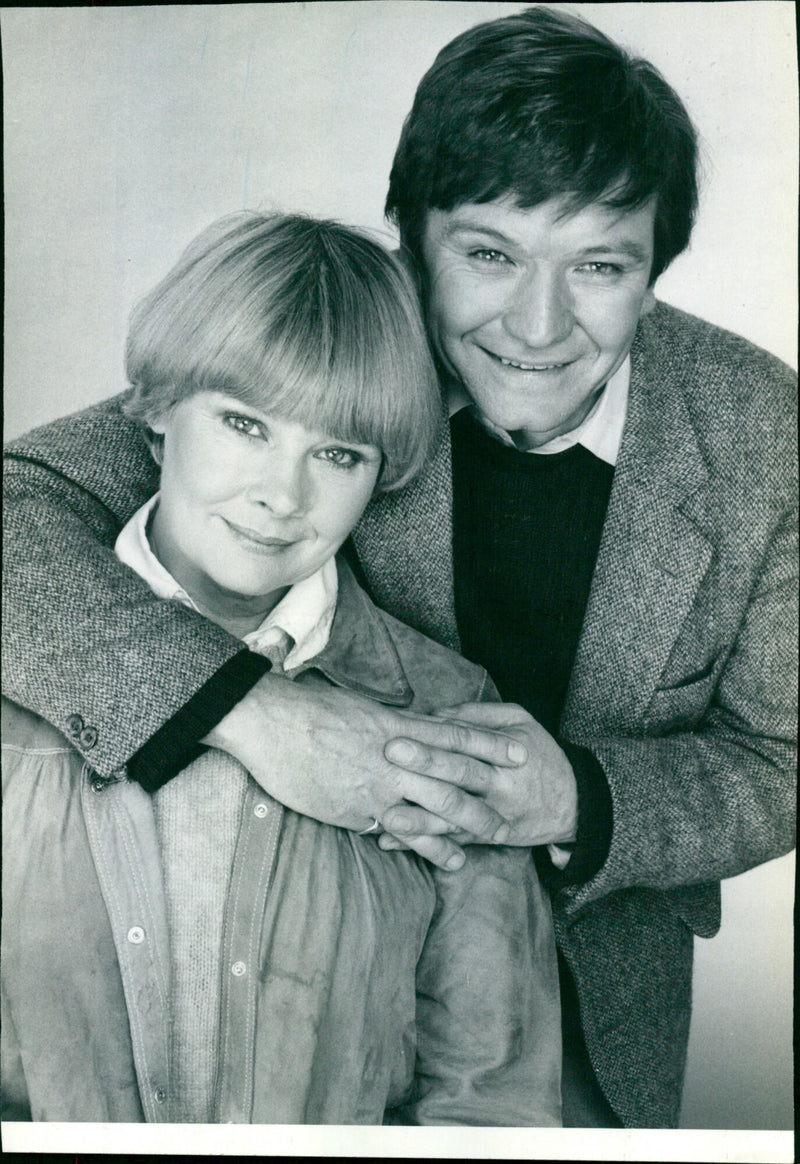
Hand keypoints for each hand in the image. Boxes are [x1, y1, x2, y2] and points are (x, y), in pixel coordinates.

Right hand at [202, 673, 521, 869]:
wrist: (274, 724)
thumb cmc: (311, 712)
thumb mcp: (360, 711)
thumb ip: (389, 727)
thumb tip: (406, 731)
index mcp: (399, 727)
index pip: (455, 737)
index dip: (489, 746)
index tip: (517, 752)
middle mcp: (398, 758)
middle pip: (453, 781)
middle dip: (484, 799)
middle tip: (509, 811)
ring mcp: (380, 787)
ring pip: (431, 812)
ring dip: (456, 832)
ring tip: (475, 849)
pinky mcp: (357, 810)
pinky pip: (396, 831)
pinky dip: (417, 846)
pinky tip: (431, 858)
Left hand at [379, 702, 577, 848]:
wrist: (574, 804)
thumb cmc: (540, 754)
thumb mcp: (520, 722)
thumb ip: (479, 715)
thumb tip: (435, 713)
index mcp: (508, 751)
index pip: (469, 740)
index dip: (437, 735)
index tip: (402, 729)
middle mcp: (500, 785)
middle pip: (460, 774)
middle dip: (425, 765)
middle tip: (389, 754)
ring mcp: (493, 814)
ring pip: (453, 816)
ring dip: (419, 818)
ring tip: (386, 816)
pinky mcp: (485, 837)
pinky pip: (451, 842)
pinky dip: (421, 843)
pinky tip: (390, 840)